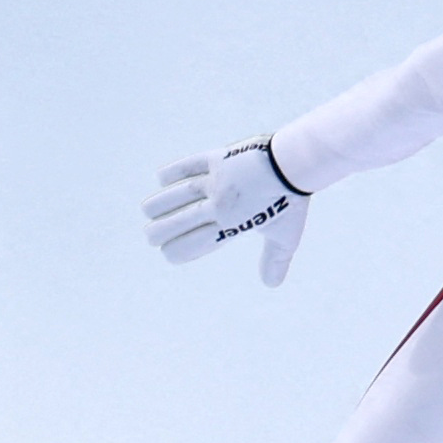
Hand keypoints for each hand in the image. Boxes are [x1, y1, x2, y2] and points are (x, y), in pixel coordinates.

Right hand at [143, 137, 308, 286]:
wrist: (295, 162)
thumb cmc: (291, 201)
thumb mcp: (286, 235)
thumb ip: (274, 260)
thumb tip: (271, 285)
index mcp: (233, 224)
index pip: (196, 242)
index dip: (178, 250)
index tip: (167, 253)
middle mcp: (220, 203)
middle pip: (181, 221)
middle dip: (160, 231)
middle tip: (149, 236)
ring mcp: (217, 179)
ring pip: (179, 193)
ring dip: (160, 203)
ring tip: (147, 211)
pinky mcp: (218, 158)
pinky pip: (190, 164)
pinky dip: (173, 170)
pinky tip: (161, 177)